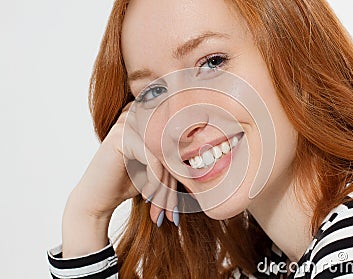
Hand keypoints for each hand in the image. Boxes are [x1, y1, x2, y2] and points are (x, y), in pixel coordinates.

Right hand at [62, 101, 177, 257]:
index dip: (184, 173)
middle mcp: (141, 114)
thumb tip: (210, 162)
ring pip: (165, 156)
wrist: (97, 198)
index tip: (180, 203)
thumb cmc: (130, 182)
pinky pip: (153, 160)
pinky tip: (147, 197)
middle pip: (173, 150)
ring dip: (166, 187)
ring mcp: (130, 122)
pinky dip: (155, 182)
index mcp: (151, 117)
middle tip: (172, 212)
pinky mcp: (122, 135)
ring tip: (163, 210)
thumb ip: (178, 160)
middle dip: (175, 185)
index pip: (180, 142)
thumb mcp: (160, 170)